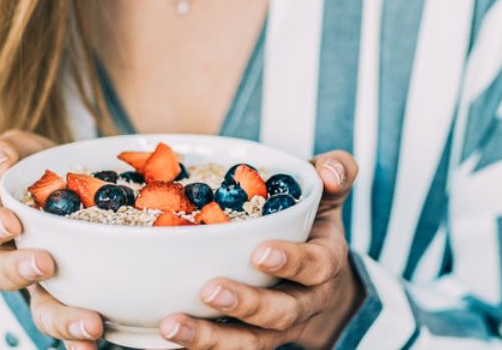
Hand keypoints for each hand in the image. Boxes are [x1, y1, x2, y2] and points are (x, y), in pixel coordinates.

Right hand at [0, 130, 104, 348]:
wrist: (88, 181)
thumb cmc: (46, 167)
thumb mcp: (24, 149)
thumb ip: (2, 151)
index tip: (11, 221)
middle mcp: (16, 257)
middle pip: (1, 275)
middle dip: (20, 272)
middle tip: (45, 264)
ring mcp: (46, 283)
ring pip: (41, 310)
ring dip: (61, 320)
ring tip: (89, 323)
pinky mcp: (77, 298)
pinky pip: (74, 328)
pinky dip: (81, 339)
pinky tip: (100, 339)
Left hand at [159, 151, 362, 348]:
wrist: (317, 280)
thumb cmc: (312, 225)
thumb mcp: (326, 196)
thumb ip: (335, 173)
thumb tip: (332, 169)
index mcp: (324, 263)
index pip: (315, 267)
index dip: (291, 262)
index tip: (260, 253)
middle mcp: (303, 302)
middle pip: (281, 314)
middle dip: (246, 305)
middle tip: (209, 290)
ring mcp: (275, 328)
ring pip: (250, 343)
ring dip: (211, 339)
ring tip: (173, 327)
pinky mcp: (249, 339)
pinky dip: (196, 348)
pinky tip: (165, 338)